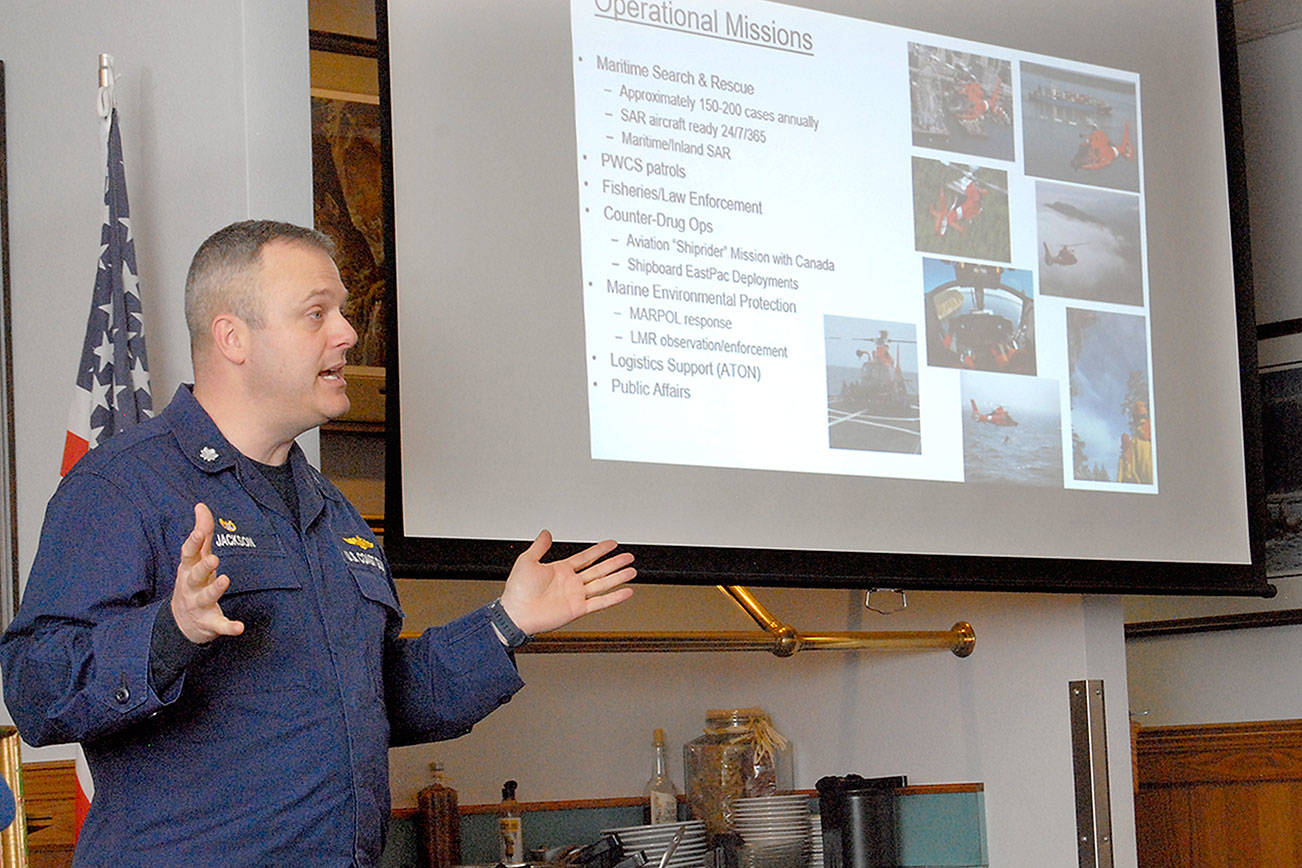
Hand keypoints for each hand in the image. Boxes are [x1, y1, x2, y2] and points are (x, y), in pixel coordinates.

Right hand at [171, 503, 244, 643]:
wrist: (181, 622)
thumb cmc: (193, 581)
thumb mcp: (195, 559)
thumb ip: (201, 533)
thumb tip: (201, 506)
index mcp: (189, 569)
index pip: (189, 554)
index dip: (193, 542)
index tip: (198, 531)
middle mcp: (191, 587)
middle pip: (195, 576)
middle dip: (203, 567)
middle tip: (214, 558)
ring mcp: (199, 605)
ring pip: (206, 598)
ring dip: (215, 590)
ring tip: (225, 580)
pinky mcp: (209, 623)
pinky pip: (219, 625)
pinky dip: (228, 627)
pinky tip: (239, 627)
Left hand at [498, 531, 634, 635]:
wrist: (516, 613)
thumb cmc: (518, 591)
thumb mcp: (527, 561)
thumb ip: (539, 546)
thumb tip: (545, 533)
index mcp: (561, 570)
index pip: (586, 557)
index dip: (599, 550)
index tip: (612, 544)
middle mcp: (571, 583)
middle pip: (599, 569)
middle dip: (615, 563)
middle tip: (628, 557)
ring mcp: (576, 596)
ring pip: (603, 584)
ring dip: (618, 577)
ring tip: (632, 571)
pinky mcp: (578, 609)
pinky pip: (600, 602)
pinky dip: (614, 598)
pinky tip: (626, 592)